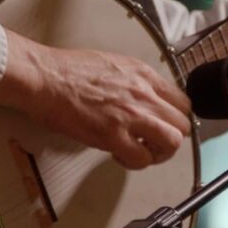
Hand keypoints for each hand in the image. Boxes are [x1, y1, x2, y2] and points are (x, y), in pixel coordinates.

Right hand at [0, 29, 191, 169]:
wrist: (45, 77)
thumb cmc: (68, 70)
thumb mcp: (114, 65)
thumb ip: (135, 82)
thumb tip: (141, 98)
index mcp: (144, 75)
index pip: (182, 102)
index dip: (174, 119)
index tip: (163, 125)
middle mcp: (144, 94)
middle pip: (182, 125)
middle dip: (170, 137)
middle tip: (152, 142)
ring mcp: (131, 116)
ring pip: (171, 143)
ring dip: (159, 153)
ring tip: (141, 152)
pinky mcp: (114, 136)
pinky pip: (142, 159)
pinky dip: (134, 163)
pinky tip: (120, 156)